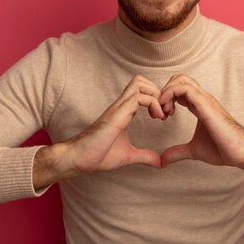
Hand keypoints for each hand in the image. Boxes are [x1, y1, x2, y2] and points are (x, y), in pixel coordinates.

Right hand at [33, 75, 163, 188]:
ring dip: (156, 95)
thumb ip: (144, 156)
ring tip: (161, 114)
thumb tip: (159, 163)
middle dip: (158, 91)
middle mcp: (120, 105)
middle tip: (165, 112)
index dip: (157, 97)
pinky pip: (138, 98)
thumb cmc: (98, 155)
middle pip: (141, 80)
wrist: (79, 159)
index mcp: (123, 111)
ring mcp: (118, 108)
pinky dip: (153, 103)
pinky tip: (156, 118)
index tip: (164, 116)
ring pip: (140, 83)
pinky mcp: (117, 114)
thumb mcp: (128, 155)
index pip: (142, 89)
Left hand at [159, 74, 243, 173]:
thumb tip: (162, 161)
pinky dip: (171, 94)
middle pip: (179, 78)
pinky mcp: (206, 105)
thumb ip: (177, 152)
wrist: (241, 153)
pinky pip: (186, 89)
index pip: (180, 88)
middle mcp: (202, 99)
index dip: (166, 97)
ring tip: (163, 110)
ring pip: (181, 80)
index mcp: (199, 105)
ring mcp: (205, 100)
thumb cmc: (222, 149)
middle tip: (160, 110)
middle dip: (164, 90)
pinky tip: (168, 110)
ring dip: (166, 92)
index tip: (161, 115)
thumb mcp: (193, 150)